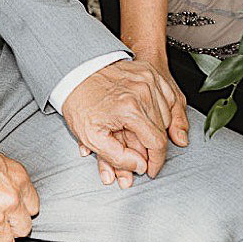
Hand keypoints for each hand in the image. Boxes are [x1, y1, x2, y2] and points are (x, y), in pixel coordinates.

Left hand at [60, 59, 189, 183]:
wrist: (74, 73)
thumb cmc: (80, 102)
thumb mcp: (90, 138)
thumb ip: (117, 158)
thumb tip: (140, 166)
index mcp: (130, 108)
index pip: (157, 142)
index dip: (156, 161)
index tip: (151, 169)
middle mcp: (143, 92)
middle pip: (163, 129)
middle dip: (153, 147)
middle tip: (140, 155)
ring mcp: (148, 79)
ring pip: (168, 114)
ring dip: (159, 129)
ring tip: (141, 135)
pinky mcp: (149, 72)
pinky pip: (168, 96)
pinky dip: (165, 110)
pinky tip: (153, 118)